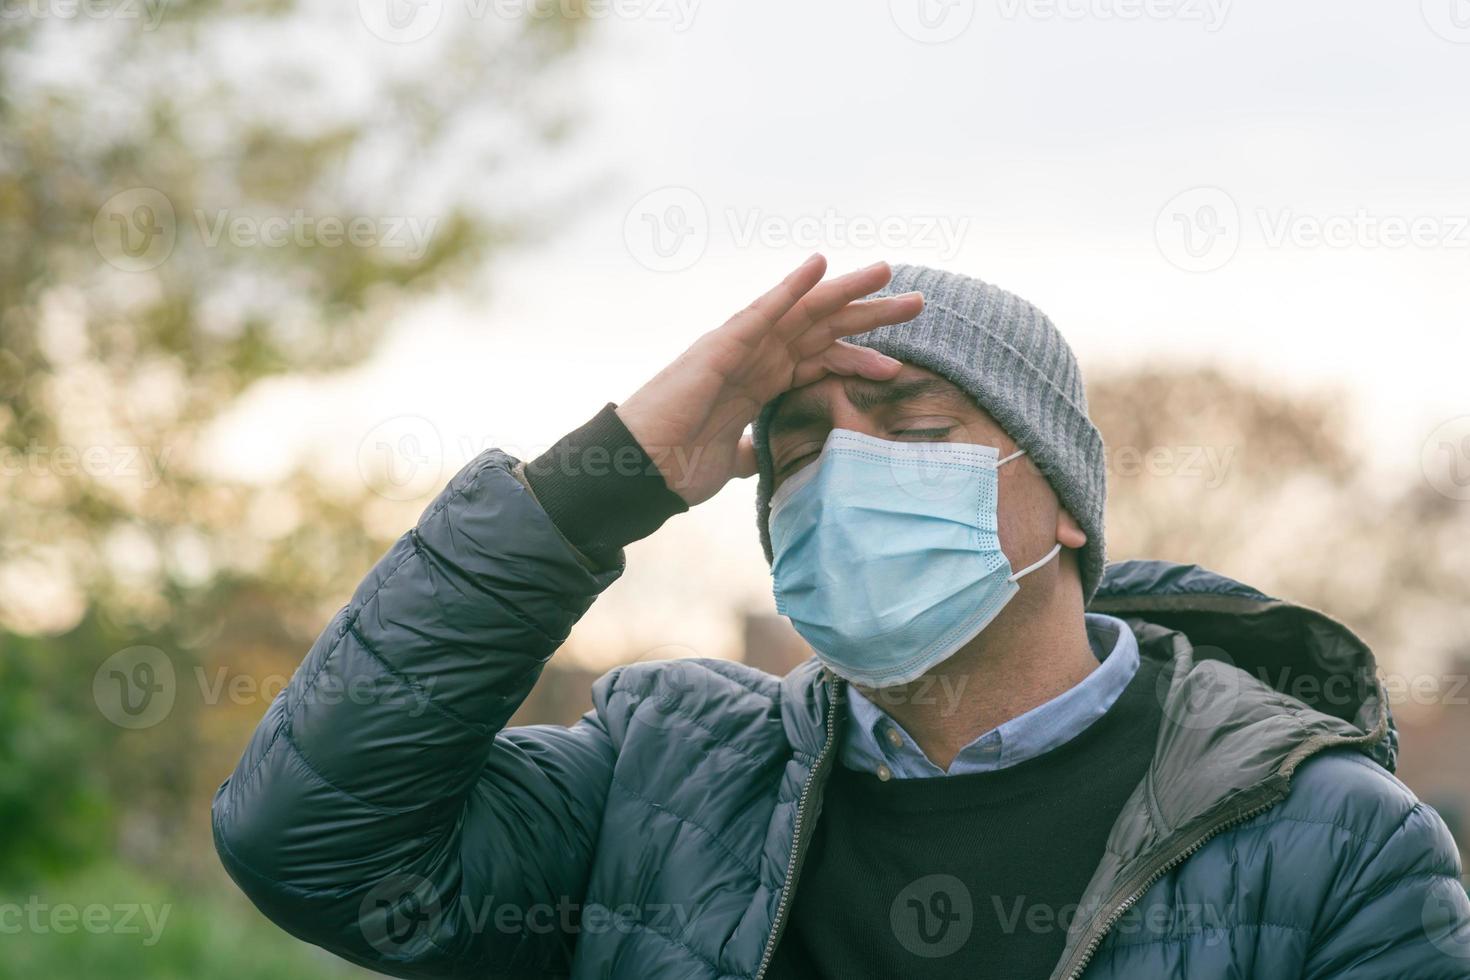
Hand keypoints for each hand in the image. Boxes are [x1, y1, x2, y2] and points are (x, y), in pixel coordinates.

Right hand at [616, 255, 923, 505]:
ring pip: (804, 311)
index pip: (820, 360)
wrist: (640, 471)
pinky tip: (820, 265)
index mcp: (760, 381)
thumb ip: (752, 450)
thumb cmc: (677, 465)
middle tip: (918, 303)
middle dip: (870, 315)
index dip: (859, 358)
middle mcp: (756, 357)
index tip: (898, 366)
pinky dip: (791, 287)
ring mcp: (740, 347)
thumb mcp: (731, 461)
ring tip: (887, 271)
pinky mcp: (721, 345)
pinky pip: (763, 311)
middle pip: (823, 328)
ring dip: (846, 290)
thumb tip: (767, 456)